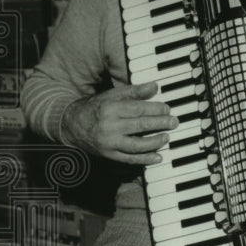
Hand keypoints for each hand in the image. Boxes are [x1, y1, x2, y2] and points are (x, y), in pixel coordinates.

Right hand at [61, 82, 177, 164]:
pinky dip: (145, 159)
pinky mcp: (109, 155)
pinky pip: (129, 159)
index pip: (138, 109)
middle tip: (174, 122)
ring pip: (136, 145)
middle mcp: (109, 126)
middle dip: (160, 124)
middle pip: (140, 126)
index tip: (167, 109)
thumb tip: (154, 86)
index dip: (155, 109)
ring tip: (167, 137)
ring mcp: (109, 143)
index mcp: (110, 109)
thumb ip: (134, 91)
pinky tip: (157, 157)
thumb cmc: (95, 108)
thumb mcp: (112, 95)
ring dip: (155, 142)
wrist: (71, 125)